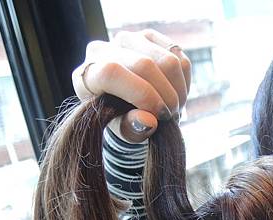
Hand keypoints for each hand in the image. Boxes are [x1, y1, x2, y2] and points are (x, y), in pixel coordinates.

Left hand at [72, 29, 191, 142]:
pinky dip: (184, 81)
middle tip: (171, 116)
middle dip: (166, 96)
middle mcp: (105, 49)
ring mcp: (128, 40)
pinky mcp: (149, 37)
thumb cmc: (118, 119)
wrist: (122, 102)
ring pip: (167, 61)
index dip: (141, 94)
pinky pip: (179, 57)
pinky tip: (176, 94)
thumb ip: (131, 128)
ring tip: (174, 108)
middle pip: (144, 65)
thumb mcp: (121, 130)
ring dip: (178, 91)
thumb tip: (150, 122)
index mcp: (88, 74)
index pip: (112, 73)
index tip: (159, 115)